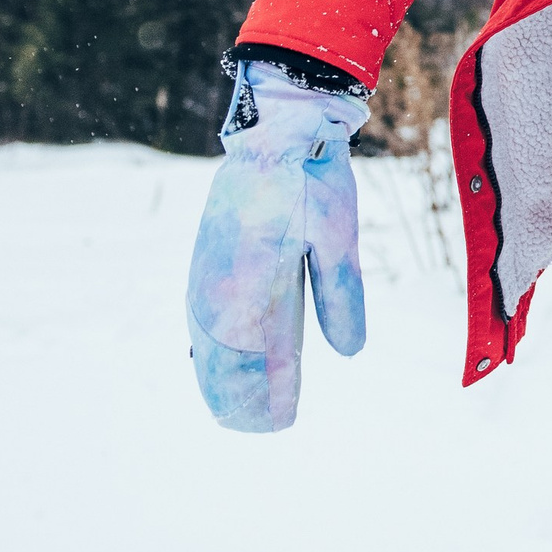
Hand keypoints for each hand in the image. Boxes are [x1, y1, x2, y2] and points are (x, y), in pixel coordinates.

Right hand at [186, 63, 369, 431]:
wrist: (277, 127)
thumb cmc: (313, 182)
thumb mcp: (337, 238)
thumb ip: (341, 296)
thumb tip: (350, 352)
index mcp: (249, 282)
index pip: (248, 357)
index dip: (261, 391)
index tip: (277, 421)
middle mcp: (219, 279)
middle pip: (218, 352)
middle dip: (233, 390)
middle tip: (251, 425)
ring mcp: (208, 264)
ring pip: (205, 331)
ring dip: (213, 368)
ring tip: (223, 401)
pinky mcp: (209, 249)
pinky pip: (201, 306)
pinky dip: (205, 336)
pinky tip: (204, 350)